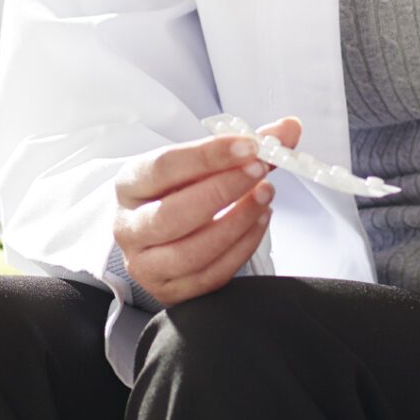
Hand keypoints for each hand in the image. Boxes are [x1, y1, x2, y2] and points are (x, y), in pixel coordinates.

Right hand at [111, 117, 297, 306]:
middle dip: (223, 190)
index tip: (249, 146)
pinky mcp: (169, 291)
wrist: (158, 233)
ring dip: (237, 222)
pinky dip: (242, 248)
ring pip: (191, 251)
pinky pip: (210, 276)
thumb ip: (244, 146)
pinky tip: (260, 223)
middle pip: (173, 213)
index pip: (165, 167)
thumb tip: (289, 128)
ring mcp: (146, 264)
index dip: (208, 156)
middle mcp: (129, 226)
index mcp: (130, 185)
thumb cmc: (180, 192)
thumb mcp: (200, 164)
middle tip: (260, 171)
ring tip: (266, 197)